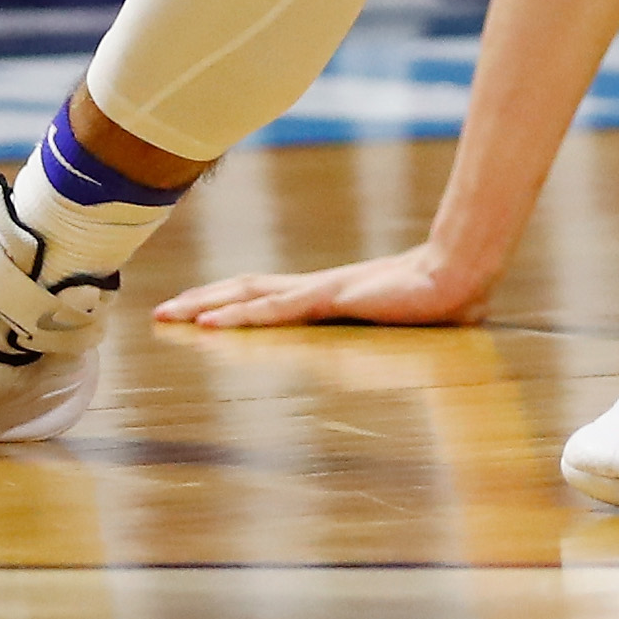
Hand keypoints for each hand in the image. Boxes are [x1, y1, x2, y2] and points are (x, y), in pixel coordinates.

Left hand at [151, 246, 496, 329]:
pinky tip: (211, 325)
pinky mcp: (328, 299)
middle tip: (160, 313)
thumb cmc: (433, 300)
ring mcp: (318, 291)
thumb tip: (367, 340)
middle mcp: (312, 288)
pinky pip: (274, 311)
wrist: (458, 278)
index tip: (192, 309)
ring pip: (248, 296)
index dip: (225, 298)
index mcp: (322, 292)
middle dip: (201, 300)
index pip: (262, 293)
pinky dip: (238, 318)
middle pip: (244, 290)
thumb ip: (372, 325)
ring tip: (171, 315)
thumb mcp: (389, 320)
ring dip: (207, 306)